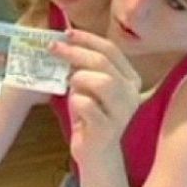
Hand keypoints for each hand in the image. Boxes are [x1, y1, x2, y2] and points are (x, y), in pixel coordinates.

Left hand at [50, 30, 141, 165]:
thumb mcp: (89, 86)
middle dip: (75, 52)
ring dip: (78, 78)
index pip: (111, 50)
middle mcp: (132, 94)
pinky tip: (73, 106)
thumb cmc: (91, 115)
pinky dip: (75, 100)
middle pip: (104, 63)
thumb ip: (84, 66)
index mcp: (131, 78)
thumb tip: (63, 41)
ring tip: (68, 84)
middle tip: (53, 48)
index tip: (66, 33)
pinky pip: (87, 105)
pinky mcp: (107, 129)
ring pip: (102, 82)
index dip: (87, 39)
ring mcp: (122, 113)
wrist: (96, 153)